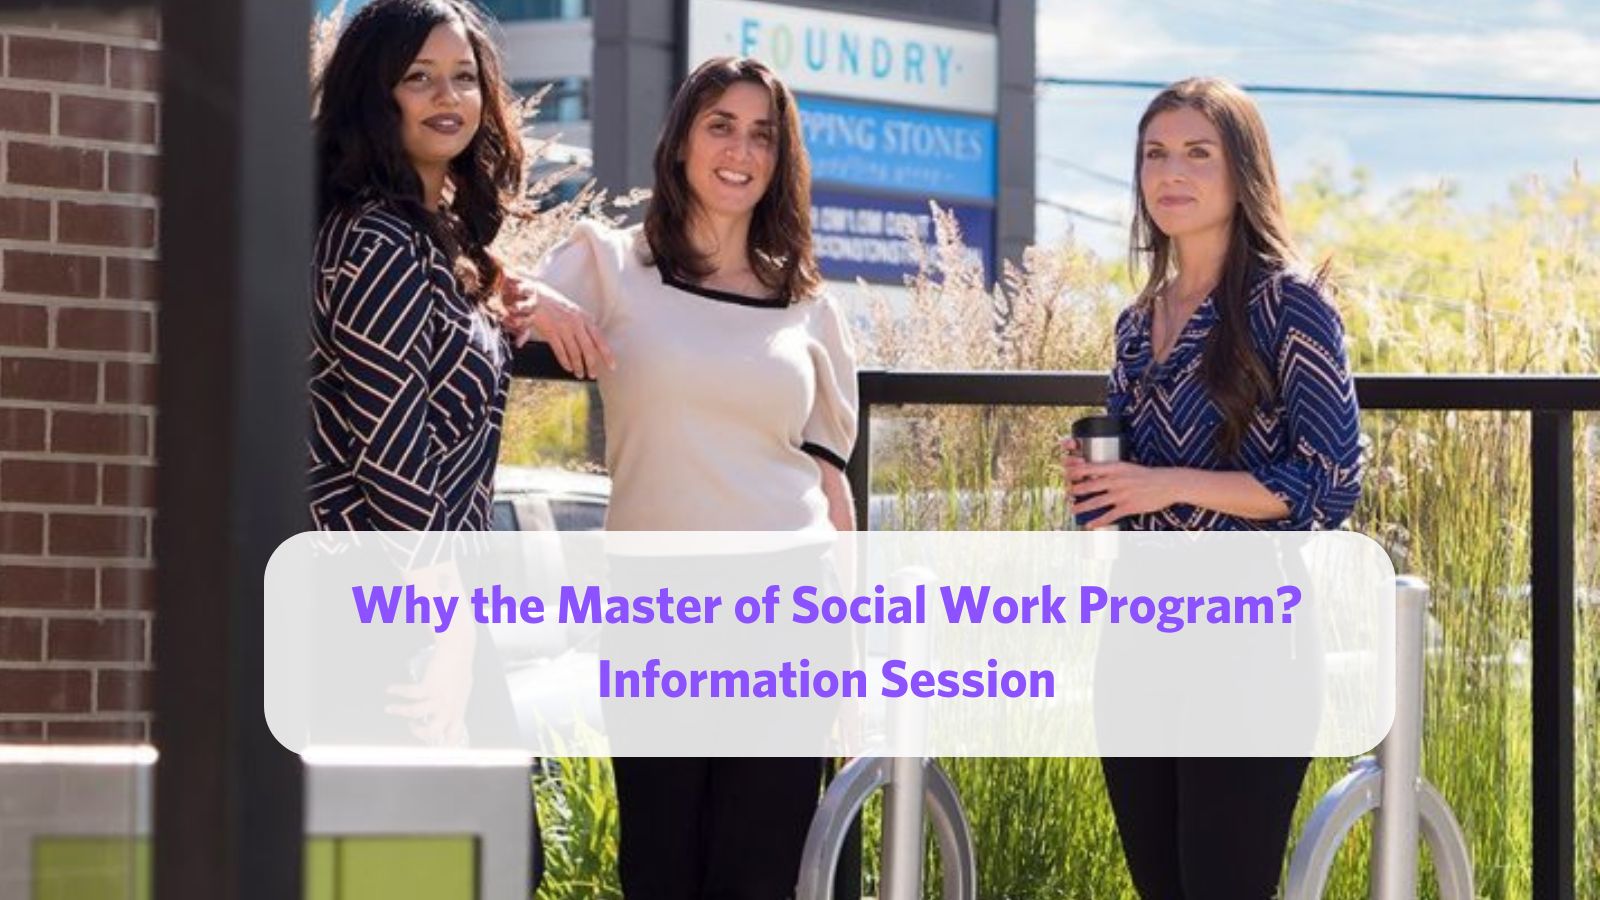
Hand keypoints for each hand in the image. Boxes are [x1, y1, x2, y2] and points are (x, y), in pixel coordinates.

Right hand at [386, 641, 473, 746]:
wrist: (458, 651)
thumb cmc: (460, 669)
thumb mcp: (462, 691)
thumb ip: (454, 703)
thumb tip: (447, 710)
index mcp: (458, 711)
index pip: (454, 736)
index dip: (443, 746)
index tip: (432, 748)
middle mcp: (449, 708)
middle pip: (432, 732)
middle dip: (417, 732)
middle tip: (411, 725)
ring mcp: (439, 698)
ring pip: (415, 713)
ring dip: (399, 711)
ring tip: (391, 708)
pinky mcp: (429, 686)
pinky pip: (409, 694)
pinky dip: (397, 691)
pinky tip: (390, 689)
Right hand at [501, 273, 614, 379]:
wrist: (534, 297)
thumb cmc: (555, 305)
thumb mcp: (574, 311)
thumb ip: (584, 325)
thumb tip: (593, 343)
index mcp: (585, 317)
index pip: (600, 338)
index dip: (607, 354)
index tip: (612, 366)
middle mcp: (577, 322)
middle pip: (588, 349)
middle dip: (592, 364)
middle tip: (593, 375)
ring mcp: (564, 327)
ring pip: (575, 352)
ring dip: (578, 366)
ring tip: (580, 375)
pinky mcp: (551, 332)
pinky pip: (560, 351)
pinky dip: (565, 362)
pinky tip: (568, 368)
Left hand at [1061, 437, 1176, 528]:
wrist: (1167, 484)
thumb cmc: (1147, 475)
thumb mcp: (1128, 467)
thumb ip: (1113, 471)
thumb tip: (1096, 475)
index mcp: (1115, 468)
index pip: (1090, 468)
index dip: (1076, 472)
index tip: (1067, 475)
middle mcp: (1115, 481)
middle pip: (1089, 486)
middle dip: (1075, 491)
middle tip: (1066, 494)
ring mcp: (1121, 494)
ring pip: (1096, 502)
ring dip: (1082, 507)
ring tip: (1072, 510)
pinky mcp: (1127, 507)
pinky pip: (1109, 515)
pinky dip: (1098, 521)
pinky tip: (1089, 525)